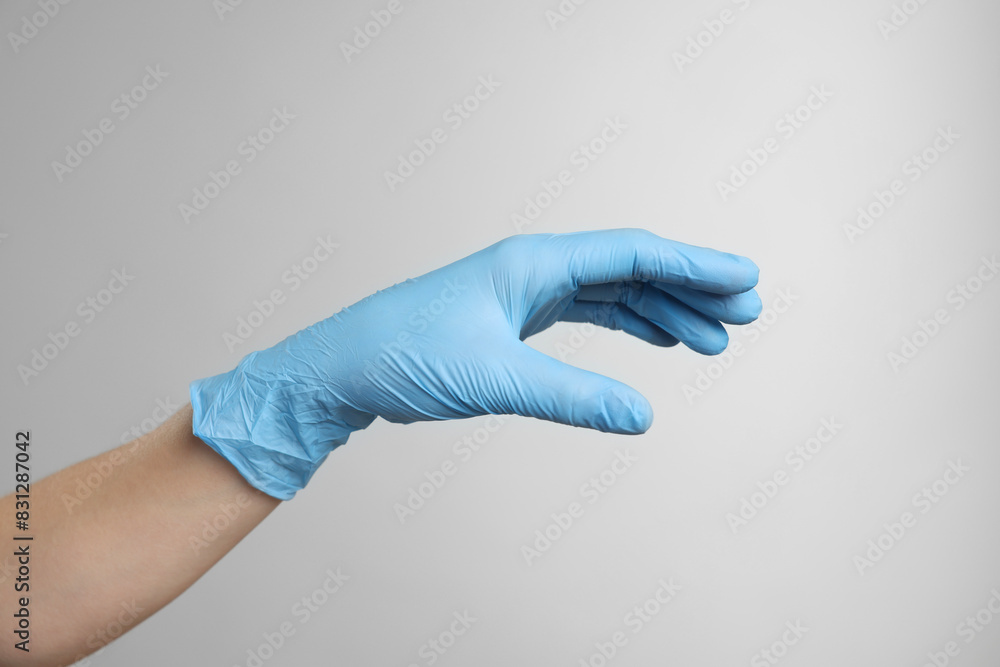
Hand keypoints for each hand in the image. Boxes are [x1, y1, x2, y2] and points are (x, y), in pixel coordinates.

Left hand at [191, 229, 760, 498]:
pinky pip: (587, 315)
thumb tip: (643, 417)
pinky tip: (655, 342)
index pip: (632, 254)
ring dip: (664, 313)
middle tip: (746, 314)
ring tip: (714, 340)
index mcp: (533, 263)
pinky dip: (627, 327)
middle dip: (691, 290)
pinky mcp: (515, 322)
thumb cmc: (404, 357)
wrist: (342, 369)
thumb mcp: (492, 380)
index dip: (694, 266)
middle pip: (632, 269)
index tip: (744, 279)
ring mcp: (524, 293)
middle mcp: (534, 269)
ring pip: (612, 294)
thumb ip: (570, 398)